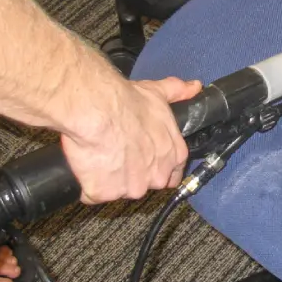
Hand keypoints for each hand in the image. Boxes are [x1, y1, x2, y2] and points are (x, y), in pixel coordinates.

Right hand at [60, 77, 202, 203]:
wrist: (98, 110)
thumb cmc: (129, 102)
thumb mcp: (159, 93)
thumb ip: (178, 93)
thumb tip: (194, 87)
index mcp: (173, 156)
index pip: (171, 175)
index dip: (154, 167)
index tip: (143, 159)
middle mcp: (157, 177)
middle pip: (144, 184)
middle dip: (132, 174)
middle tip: (117, 153)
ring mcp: (131, 188)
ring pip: (119, 190)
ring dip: (109, 179)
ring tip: (100, 155)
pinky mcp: (104, 194)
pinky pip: (93, 194)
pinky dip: (89, 184)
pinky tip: (87, 164)